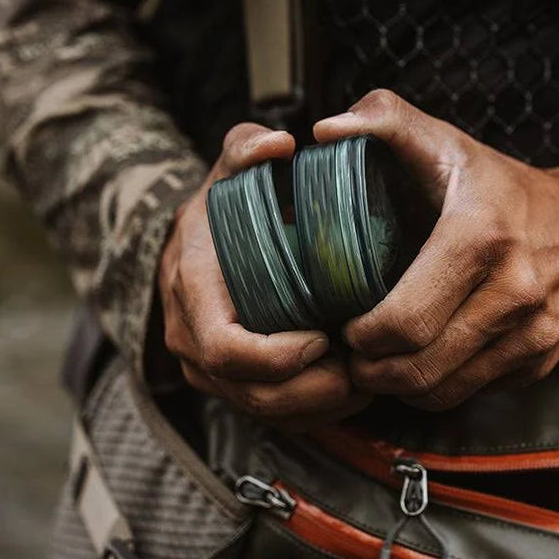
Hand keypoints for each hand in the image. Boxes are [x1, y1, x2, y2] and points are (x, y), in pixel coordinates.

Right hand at [158, 123, 370, 429]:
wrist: (197, 240)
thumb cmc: (224, 203)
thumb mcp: (231, 167)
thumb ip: (248, 147)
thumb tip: (279, 144)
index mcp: (190, 289)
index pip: (225, 348)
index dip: (278, 357)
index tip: (326, 337)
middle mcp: (190, 338)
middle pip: (250, 392)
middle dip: (311, 392)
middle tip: (363, 373)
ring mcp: (206, 368)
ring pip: (264, 411)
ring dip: (320, 406)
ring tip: (368, 383)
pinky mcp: (229, 384)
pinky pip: (271, 414)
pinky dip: (314, 411)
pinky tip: (353, 392)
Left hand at [314, 90, 558, 410]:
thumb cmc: (500, 184)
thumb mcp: (446, 141)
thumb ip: (384, 119)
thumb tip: (326, 130)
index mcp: (479, 237)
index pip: (404, 321)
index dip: (360, 336)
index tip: (344, 324)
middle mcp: (515, 291)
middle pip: (419, 367)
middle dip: (371, 370)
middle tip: (352, 354)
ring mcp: (535, 332)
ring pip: (445, 390)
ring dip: (400, 386)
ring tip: (379, 362)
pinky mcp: (543, 359)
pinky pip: (476, 392)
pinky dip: (440, 386)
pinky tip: (423, 360)